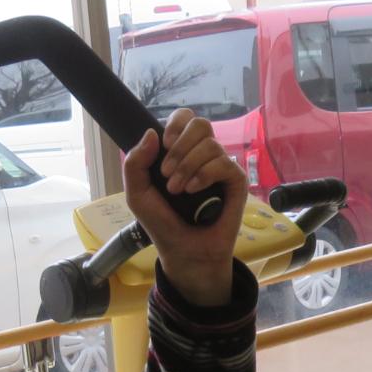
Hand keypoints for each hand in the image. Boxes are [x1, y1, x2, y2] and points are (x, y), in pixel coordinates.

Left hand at [122, 109, 248, 307]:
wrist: (184, 252)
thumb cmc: (163, 224)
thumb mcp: (137, 195)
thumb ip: (135, 164)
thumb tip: (152, 132)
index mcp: (182, 152)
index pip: (186, 119)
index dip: (176, 124)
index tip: (164, 146)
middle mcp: (203, 156)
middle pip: (200, 124)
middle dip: (180, 147)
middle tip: (166, 174)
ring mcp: (221, 168)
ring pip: (210, 144)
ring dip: (188, 166)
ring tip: (178, 190)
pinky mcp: (236, 181)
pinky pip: (224, 162)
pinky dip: (204, 174)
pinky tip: (193, 191)